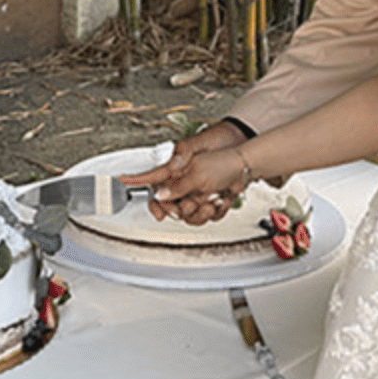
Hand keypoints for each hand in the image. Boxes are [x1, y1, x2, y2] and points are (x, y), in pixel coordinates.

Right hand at [118, 120, 246, 223]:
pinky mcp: (208, 202)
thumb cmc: (223, 161)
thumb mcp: (198, 174)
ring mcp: (195, 194)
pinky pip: (205, 217)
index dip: (140, 185)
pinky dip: (215, 210)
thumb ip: (178, 186)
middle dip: (183, 209)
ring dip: (202, 211)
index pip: (152, 180)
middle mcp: (183, 184)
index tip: (131, 188)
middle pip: (170, 206)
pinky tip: (221, 200)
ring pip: (189, 215)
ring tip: (212, 200)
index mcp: (177, 172)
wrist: (246, 168)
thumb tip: (160, 194)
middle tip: (192, 203)